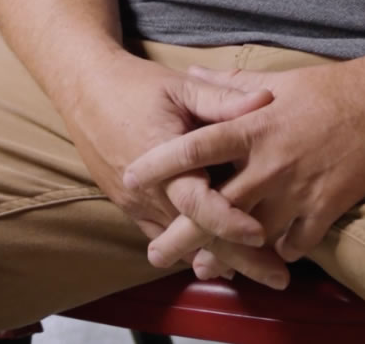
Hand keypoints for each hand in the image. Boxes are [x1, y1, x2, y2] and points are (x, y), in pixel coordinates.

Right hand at [58, 52, 293, 287]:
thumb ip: (222, 98)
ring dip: (221, 261)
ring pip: (182, 245)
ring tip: (261, 276)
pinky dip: (194, 252)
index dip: (229, 220)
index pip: (197, 202)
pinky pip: (165, 238)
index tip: (261, 235)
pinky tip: (223, 264)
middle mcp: (149, 190)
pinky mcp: (132, 209)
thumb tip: (266, 100)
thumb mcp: (180, 85)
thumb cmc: (136, 85)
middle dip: (239, 260)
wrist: (85, 91)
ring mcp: (138, 204)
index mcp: (164, 157)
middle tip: (280, 279)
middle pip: (197, 236)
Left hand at [122, 55, 364, 268]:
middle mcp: (270, 162)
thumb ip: (228, 85)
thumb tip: (191, 73)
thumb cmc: (331, 87)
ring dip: (227, 255)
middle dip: (182, 233)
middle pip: (215, 206)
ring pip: (252, 234)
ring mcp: (299, 189)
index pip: (194, 148)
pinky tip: (267, 256)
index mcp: (253, 126)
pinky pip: (295, 242)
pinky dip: (279, 251)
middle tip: (155, 253)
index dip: (159, 163)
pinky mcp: (327, 208)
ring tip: (205, 269)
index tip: (130, 176)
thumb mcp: (275, 80)